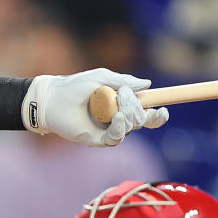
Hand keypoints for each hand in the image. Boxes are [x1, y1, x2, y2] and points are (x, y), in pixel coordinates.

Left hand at [26, 69, 168, 145]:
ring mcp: (108, 130)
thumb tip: (147, 84)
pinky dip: (121, 127)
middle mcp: (117, 119)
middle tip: (124, 95)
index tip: (164, 109)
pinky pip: (116, 138)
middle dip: (138, 107)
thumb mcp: (103, 78)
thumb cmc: (75, 86)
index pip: (145, 113)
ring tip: (118, 105)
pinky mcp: (97, 139)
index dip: (157, 115)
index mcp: (121, 104)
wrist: (53, 98)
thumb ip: (124, 81)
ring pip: (131, 128)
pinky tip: (118, 117)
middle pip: (142, 120)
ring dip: (130, 115)